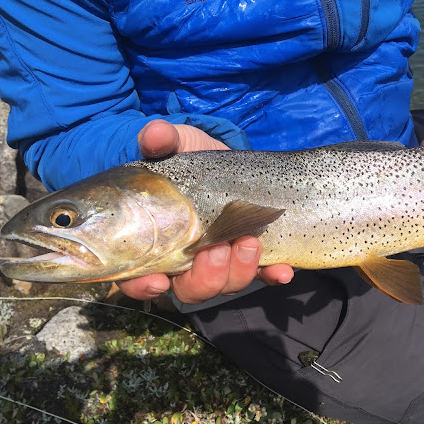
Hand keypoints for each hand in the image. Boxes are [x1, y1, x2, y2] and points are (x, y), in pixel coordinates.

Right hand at [118, 120, 293, 302]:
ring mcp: (222, 260)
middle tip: (216, 249)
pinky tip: (283, 271)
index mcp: (157, 241)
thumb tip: (155, 134)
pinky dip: (272, 275)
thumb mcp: (175, 144)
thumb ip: (162, 142)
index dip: (144, 285)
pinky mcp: (252, 254)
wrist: (225, 156)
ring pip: (227, 284)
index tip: (158, 280)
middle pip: (190, 289)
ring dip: (239, 271)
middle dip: (205, 278)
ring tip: (249, 241)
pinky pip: (262, 275)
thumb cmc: (190, 156)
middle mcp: (188, 259)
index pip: (140, 277)